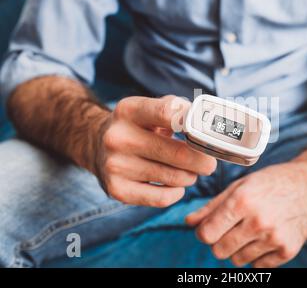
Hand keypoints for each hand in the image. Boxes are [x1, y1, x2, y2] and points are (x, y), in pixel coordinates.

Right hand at [91, 95, 216, 206]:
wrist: (96, 144)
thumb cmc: (138, 126)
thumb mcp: (151, 108)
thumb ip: (179, 109)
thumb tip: (208, 122)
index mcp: (130, 110)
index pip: (168, 113)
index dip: (194, 124)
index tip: (208, 133)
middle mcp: (118, 137)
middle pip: (179, 154)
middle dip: (203, 161)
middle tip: (210, 163)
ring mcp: (115, 165)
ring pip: (174, 178)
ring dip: (190, 177)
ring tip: (189, 172)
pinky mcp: (116, 189)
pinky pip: (161, 198)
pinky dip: (176, 193)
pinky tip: (176, 186)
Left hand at [185, 161, 306, 267]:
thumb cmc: (271, 182)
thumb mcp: (240, 186)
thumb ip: (212, 206)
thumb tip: (189, 223)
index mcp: (242, 201)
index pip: (206, 234)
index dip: (204, 232)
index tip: (210, 228)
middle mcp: (258, 221)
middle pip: (219, 251)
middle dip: (220, 242)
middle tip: (231, 229)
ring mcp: (274, 238)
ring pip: (238, 260)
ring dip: (238, 249)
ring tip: (250, 231)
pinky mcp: (288, 250)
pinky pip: (258, 266)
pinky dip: (257, 256)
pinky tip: (264, 238)